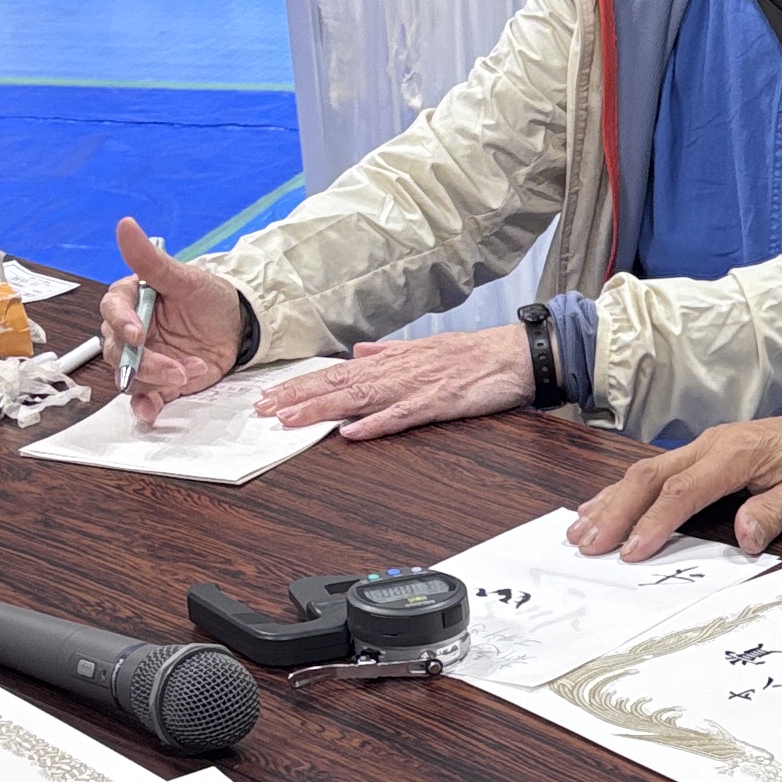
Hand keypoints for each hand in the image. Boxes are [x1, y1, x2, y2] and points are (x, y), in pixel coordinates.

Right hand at [100, 215, 248, 421]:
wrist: (239, 327)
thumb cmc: (210, 298)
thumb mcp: (185, 278)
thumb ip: (151, 260)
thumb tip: (125, 224)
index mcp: (131, 300)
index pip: (113, 310)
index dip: (122, 322)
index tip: (137, 332)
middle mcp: (131, 331)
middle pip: (117, 350)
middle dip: (144, 361)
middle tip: (175, 367)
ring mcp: (143, 358)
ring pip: (130, 375)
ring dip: (155, 380)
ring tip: (189, 374)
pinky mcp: (158, 382)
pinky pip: (143, 397)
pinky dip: (144, 406)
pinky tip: (151, 411)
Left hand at [255, 322, 535, 442]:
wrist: (517, 355)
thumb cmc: (476, 355)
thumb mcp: (426, 349)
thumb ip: (391, 353)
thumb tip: (361, 353)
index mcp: (394, 361)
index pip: (337, 374)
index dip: (302, 385)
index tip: (272, 397)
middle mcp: (398, 371)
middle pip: (339, 385)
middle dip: (299, 397)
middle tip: (264, 410)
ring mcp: (417, 387)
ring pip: (361, 399)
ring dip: (324, 410)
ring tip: (292, 420)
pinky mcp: (440, 403)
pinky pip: (403, 416)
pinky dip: (376, 424)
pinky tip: (352, 432)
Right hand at [566, 383, 781, 560]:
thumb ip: (774, 513)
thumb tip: (744, 537)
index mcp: (737, 454)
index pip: (684, 491)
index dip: (655, 523)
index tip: (634, 552)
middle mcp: (712, 445)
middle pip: (650, 478)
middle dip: (615, 511)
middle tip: (587, 544)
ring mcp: (704, 446)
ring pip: (645, 472)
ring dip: (611, 501)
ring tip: (580, 530)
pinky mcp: (703, 454)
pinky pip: (655, 471)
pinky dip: (625, 492)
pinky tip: (604, 508)